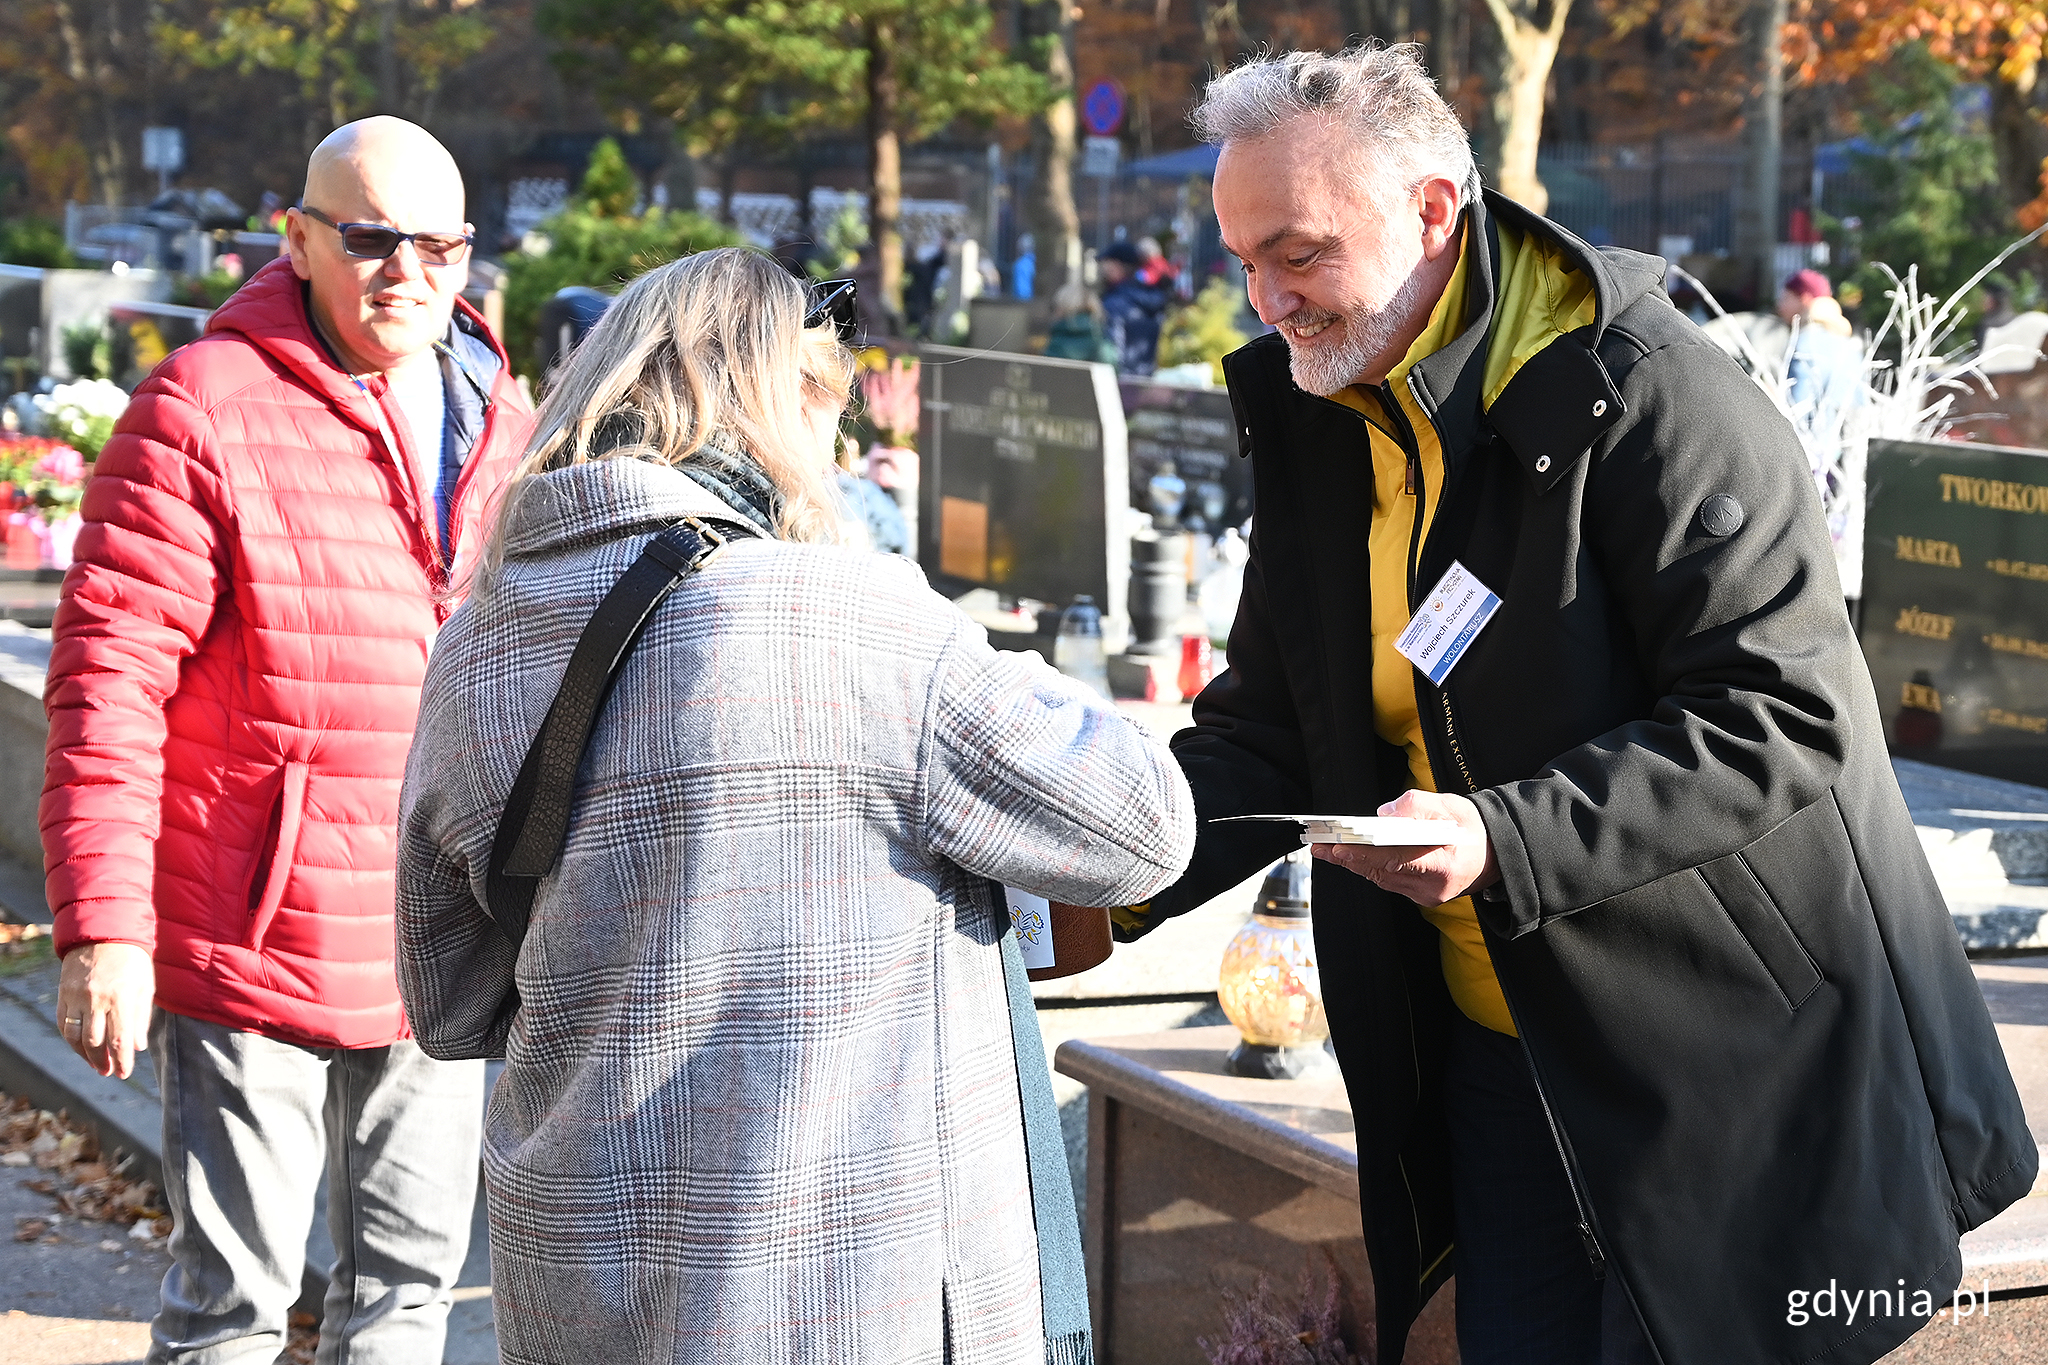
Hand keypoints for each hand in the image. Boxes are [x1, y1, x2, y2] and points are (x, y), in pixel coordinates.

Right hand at [56, 943, 154, 1079]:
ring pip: (75, 1037)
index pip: (120, 1039)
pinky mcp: (63, 995)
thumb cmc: (132, 960)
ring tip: (96, 1064)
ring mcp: (76, 997)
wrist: (103, 934)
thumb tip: (137, 1046)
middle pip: (95, 1042)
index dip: (122, 1060)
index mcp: (121, 997)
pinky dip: (72, 1040)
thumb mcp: (145, 985)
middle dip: (102, 1062)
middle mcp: (96, 999)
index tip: (124, 1074)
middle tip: (109, 1072)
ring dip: (85, 1055)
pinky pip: (63, 1024)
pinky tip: (81, 1047)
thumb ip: (141, 1017)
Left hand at [1310, 789, 1498, 906]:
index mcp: (1445, 865)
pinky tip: (1348, 855)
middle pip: (1383, 872)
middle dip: (1348, 858)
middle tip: (1318, 845)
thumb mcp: (1450, 806)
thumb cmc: (1471, 827)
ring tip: (1324, 848)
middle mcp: (1433, 888)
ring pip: (1381, 878)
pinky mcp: (1419, 896)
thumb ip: (1417, 806)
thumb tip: (1384, 814)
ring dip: (1353, 863)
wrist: (1494, 854)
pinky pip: (1388, 881)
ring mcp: (1425, 896)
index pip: (1399, 861)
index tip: (1341, 848)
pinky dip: (1368, 867)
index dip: (1367, 855)